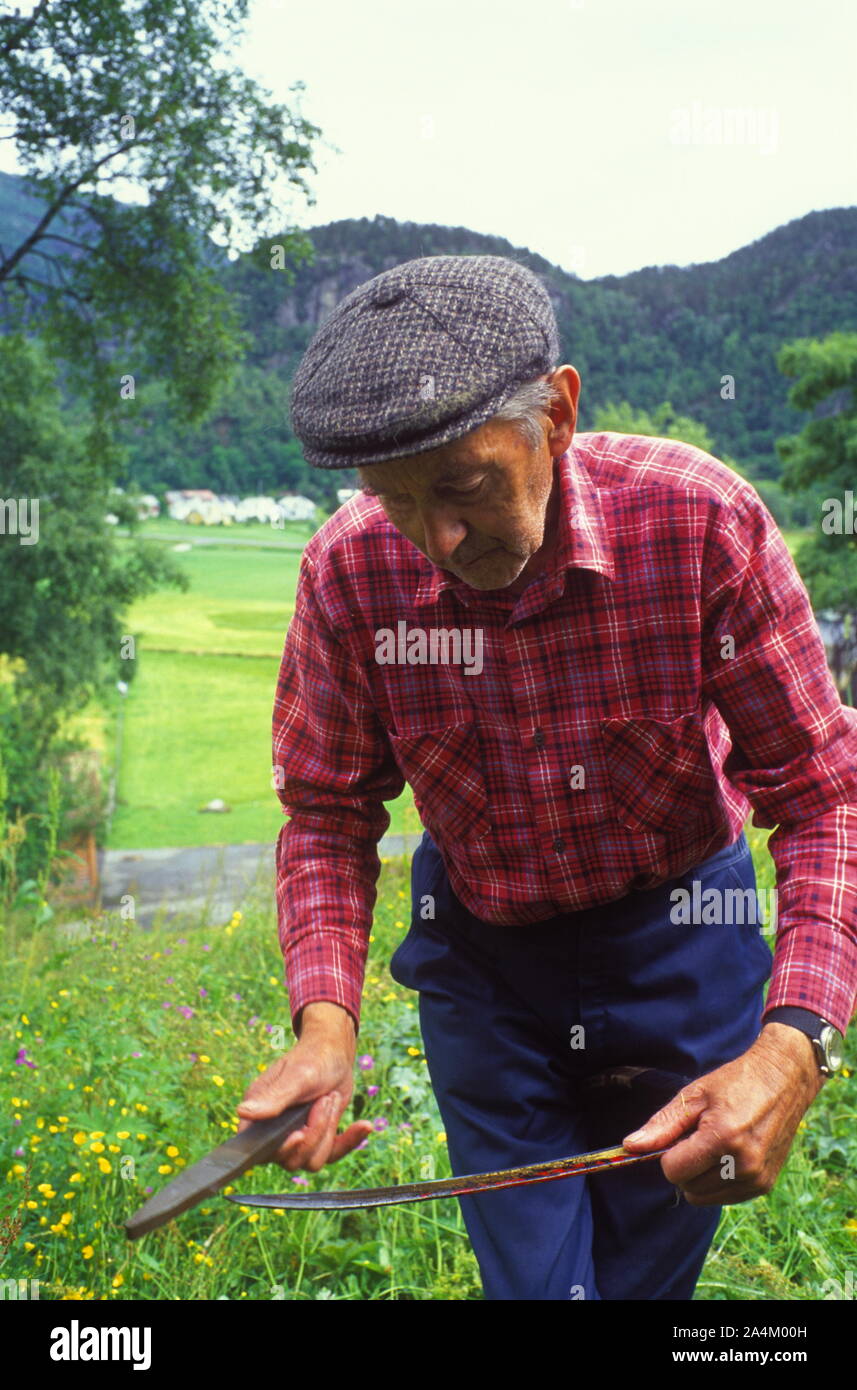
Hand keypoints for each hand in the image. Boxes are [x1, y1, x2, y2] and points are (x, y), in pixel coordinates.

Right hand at [236, 1002, 372, 1171]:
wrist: (335, 1053)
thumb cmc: (312, 1058)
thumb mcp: (297, 1077)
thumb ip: (274, 1099)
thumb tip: (243, 1112)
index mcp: (259, 1116)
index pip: (260, 1151)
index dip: (280, 1149)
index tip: (299, 1133)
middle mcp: (274, 1132)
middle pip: (291, 1160)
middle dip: (314, 1131)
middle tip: (324, 1099)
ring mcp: (297, 1138)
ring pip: (313, 1161)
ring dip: (329, 1130)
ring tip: (332, 1099)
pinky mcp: (318, 1139)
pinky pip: (332, 1155)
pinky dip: (350, 1141)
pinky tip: (364, 1125)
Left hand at [621, 1024, 824, 1204]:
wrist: (784, 1079)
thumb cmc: (735, 1082)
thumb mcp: (694, 1096)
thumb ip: (662, 1125)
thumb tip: (630, 1146)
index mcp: (723, 1138)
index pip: (673, 1171)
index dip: (668, 1153)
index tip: (681, 1134)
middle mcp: (743, 1164)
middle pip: (687, 1188)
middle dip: (685, 1165)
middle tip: (700, 1135)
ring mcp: (757, 1178)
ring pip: (704, 1197)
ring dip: (701, 1176)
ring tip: (716, 1143)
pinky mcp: (765, 1185)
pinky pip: (724, 1197)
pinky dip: (718, 1181)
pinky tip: (729, 1154)